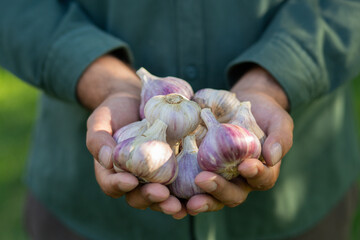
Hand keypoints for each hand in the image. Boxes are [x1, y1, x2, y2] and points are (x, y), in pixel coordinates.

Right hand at [78, 55, 185, 217]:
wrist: (137, 100)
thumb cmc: (115, 110)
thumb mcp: (100, 120)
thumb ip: (98, 140)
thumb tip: (108, 160)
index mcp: (111, 171)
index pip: (111, 184)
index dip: (119, 185)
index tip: (130, 181)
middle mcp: (133, 178)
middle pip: (137, 196)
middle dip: (149, 198)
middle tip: (161, 194)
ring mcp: (153, 175)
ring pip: (159, 196)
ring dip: (168, 203)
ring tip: (179, 205)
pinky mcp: (172, 168)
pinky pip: (178, 185)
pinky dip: (185, 194)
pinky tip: (196, 197)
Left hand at [186, 66, 293, 214]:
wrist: (242, 104)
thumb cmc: (264, 114)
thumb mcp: (278, 121)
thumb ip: (281, 138)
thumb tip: (273, 157)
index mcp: (260, 171)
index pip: (261, 179)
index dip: (255, 175)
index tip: (246, 165)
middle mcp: (239, 180)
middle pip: (232, 195)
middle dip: (218, 190)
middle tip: (204, 180)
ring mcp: (218, 176)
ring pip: (210, 196)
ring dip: (199, 200)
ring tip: (187, 200)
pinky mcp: (198, 169)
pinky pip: (190, 185)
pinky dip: (181, 193)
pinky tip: (170, 192)